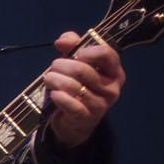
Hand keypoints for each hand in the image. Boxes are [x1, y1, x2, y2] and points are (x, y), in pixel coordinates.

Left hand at [43, 31, 124, 147]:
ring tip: (49, 78)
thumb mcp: (79, 64)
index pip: (106, 53)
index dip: (87, 50)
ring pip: (73, 86)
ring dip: (55, 79)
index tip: (75, 53)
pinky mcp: (85, 117)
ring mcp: (100, 105)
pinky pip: (70, 103)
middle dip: (62, 65)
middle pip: (83, 70)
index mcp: (114, 72)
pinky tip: (53, 93)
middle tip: (53, 67)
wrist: (76, 123)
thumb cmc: (79, 87)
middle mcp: (112, 88)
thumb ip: (73, 46)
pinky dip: (58, 96)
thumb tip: (61, 41)